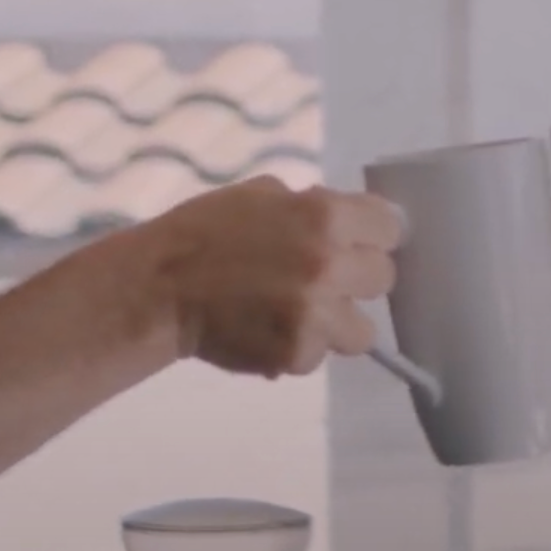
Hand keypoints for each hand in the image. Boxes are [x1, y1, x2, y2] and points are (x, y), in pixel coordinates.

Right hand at [148, 177, 403, 377]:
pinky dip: (299, 348)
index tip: (357, 244)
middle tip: (322, 281)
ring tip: (296, 315)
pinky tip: (268, 332)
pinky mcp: (297, 353)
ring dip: (336, 324)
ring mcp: (316, 314)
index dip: (372, 236)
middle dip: (356, 279)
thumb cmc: (206, 231)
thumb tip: (346, 222)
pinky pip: (320, 356)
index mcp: (326, 216)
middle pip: (383, 279)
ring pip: (362, 331)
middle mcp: (330, 264)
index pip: (391, 228)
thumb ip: (311, 207)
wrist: (160, 286)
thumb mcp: (262, 194)